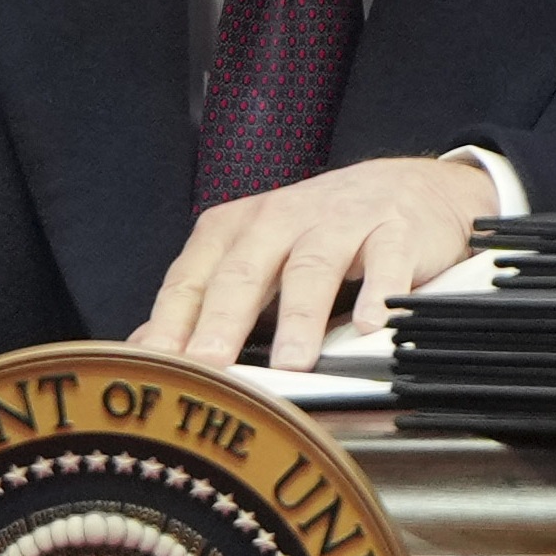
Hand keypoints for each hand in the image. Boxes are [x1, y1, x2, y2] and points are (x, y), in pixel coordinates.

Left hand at [132, 156, 495, 371]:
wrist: (410, 186)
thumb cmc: (322, 231)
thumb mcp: (256, 257)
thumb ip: (203, 301)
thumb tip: (145, 349)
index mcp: (236, 229)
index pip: (192, 279)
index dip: (172, 324)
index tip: (160, 369)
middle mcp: (280, 220)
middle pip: (244, 273)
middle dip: (223, 320)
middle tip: (210, 365)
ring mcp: (339, 223)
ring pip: (312, 269)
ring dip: (299, 317)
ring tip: (291, 363)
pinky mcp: (395, 230)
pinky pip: (385, 262)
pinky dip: (380, 293)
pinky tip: (374, 326)